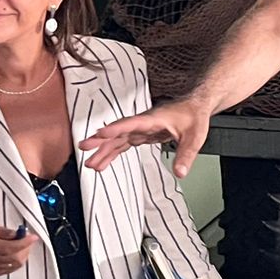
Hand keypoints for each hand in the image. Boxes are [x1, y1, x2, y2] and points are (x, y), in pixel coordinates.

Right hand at [0, 223, 38, 277]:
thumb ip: (3, 231)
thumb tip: (18, 233)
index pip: (8, 247)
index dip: (24, 242)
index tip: (33, 237)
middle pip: (14, 258)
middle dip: (26, 248)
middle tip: (28, 240)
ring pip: (15, 265)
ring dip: (23, 254)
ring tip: (22, 245)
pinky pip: (12, 269)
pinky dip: (18, 261)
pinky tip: (17, 253)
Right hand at [81, 95, 211, 177]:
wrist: (195, 106)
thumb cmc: (194, 115)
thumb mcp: (195, 136)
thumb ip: (187, 154)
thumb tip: (180, 172)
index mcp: (153, 119)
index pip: (131, 124)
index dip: (116, 128)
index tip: (101, 133)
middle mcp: (143, 123)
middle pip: (119, 132)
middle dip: (101, 140)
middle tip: (84, 148)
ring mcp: (141, 129)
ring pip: (118, 140)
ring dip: (104, 150)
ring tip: (90, 163)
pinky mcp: (142, 134)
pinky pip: (124, 144)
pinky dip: (114, 152)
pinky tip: (104, 161)